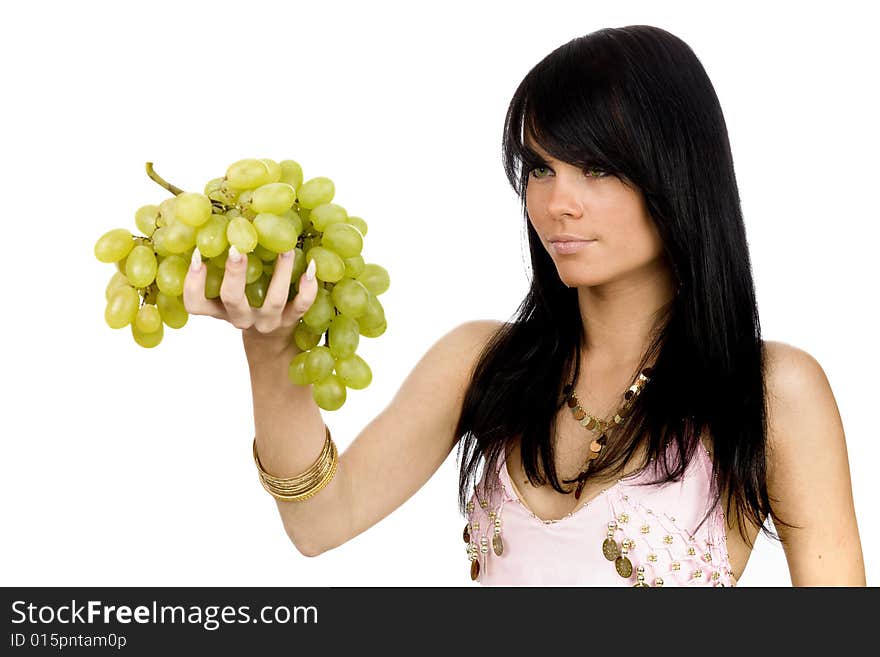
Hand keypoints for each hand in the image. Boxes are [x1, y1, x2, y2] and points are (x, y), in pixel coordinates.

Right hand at [183, 245, 317, 340]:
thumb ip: (220, 264)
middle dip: (234, 274)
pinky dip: (308, 287)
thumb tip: (220, 218)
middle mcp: (241, 317)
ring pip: (274, 300)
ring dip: (280, 273)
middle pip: (233, 299)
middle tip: (237, 249)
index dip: (193, 284)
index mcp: (219, 309)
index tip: (197, 256)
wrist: (271, 340)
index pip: (195, 303)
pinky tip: (311, 266)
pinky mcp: (291, 320)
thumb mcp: (228, 288)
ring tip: (286, 249)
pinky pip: (302, 305)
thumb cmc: (245, 303)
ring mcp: (267, 320)